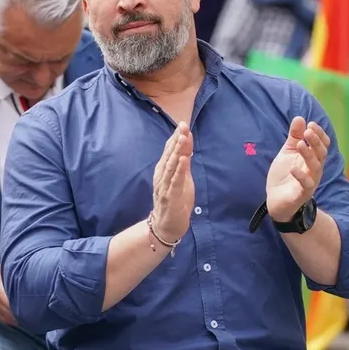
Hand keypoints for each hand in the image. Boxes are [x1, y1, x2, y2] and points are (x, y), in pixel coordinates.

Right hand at [150, 123, 194, 242]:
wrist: (168, 225)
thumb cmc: (176, 200)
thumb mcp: (183, 177)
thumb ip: (184, 160)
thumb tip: (187, 142)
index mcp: (164, 169)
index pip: (170, 150)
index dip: (176, 137)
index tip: (182, 124)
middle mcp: (161, 175)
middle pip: (169, 155)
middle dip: (176, 140)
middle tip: (182, 126)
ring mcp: (164, 186)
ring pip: (170, 166)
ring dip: (177, 151)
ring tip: (182, 138)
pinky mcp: (170, 197)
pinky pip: (174, 182)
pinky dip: (178, 170)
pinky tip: (182, 160)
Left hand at [266, 117, 330, 222]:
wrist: (276, 200)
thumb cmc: (285, 175)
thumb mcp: (288, 153)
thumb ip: (294, 136)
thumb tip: (299, 118)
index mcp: (312, 159)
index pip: (322, 145)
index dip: (319, 134)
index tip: (311, 124)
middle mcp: (314, 170)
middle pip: (321, 154)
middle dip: (316, 142)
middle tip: (308, 131)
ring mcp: (310, 182)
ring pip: (315, 167)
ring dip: (308, 154)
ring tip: (300, 144)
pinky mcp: (302, 194)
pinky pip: (306, 185)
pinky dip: (301, 176)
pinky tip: (293, 168)